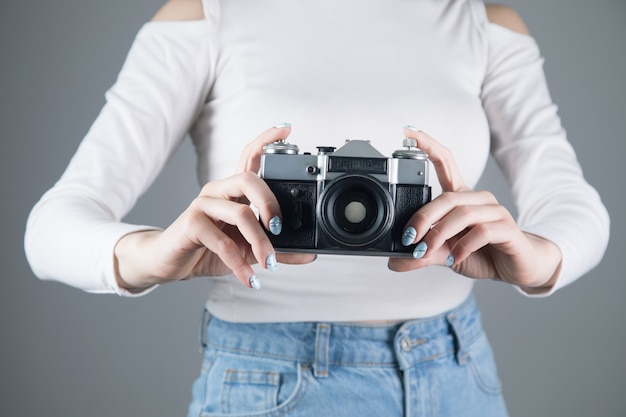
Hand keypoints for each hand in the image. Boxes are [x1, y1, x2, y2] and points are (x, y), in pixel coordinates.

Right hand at [114, 125, 311, 290]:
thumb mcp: (249, 251)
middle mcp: (218, 191)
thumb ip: (277, 251)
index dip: (267, 140)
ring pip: (240, 214)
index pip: (250, 156)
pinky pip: (222, 242)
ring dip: (260, 243)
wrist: (171, 264)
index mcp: (233, 191)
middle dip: (271, 203)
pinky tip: (249, 278)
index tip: (287, 128)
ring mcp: (203, 204)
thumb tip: (308, 255)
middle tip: (280, 229)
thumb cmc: (208, 250)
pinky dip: (239, 263)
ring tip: (269, 263)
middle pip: (249, 178)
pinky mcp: (191, 224)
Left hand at [388, 128, 561, 290]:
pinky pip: (482, 231)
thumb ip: (421, 255)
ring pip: (462, 214)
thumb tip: (394, 262)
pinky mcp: (507, 228)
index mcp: (461, 197)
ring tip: (426, 251)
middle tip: (409, 238)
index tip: (408, 131)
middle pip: (447, 198)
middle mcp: (479, 199)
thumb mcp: (445, 254)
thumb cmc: (482, 253)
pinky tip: (454, 257)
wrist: (516, 267)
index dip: (428, 144)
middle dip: (424, 218)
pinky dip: (463, 246)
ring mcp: (495, 212)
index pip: (444, 161)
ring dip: (439, 234)